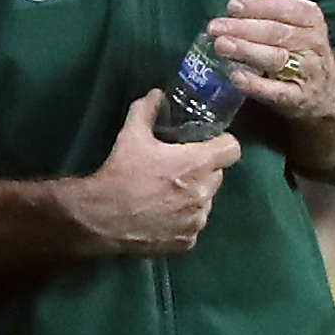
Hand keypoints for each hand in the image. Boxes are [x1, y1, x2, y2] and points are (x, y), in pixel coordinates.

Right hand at [63, 92, 242, 255]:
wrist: (101, 218)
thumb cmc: (120, 174)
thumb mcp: (131, 136)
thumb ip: (146, 110)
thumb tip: (157, 94)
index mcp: (197, 164)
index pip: (232, 149)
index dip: (221, 144)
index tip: (206, 143)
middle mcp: (204, 193)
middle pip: (218, 175)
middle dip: (203, 169)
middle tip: (179, 167)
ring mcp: (198, 219)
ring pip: (206, 201)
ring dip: (194, 195)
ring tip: (168, 193)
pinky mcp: (188, 240)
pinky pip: (194, 224)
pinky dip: (183, 219)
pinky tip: (162, 214)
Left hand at [205, 0, 334, 123]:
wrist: (327, 92)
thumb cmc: (299, 48)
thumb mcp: (287, 20)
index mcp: (310, 18)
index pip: (286, 7)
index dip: (258, 5)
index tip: (232, 5)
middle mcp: (312, 43)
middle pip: (277, 32)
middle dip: (244, 28)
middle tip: (216, 27)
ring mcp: (307, 72)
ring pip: (276, 58)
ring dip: (247, 51)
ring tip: (221, 45)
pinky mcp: (298, 98)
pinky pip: (278, 92)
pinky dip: (257, 85)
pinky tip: (236, 77)